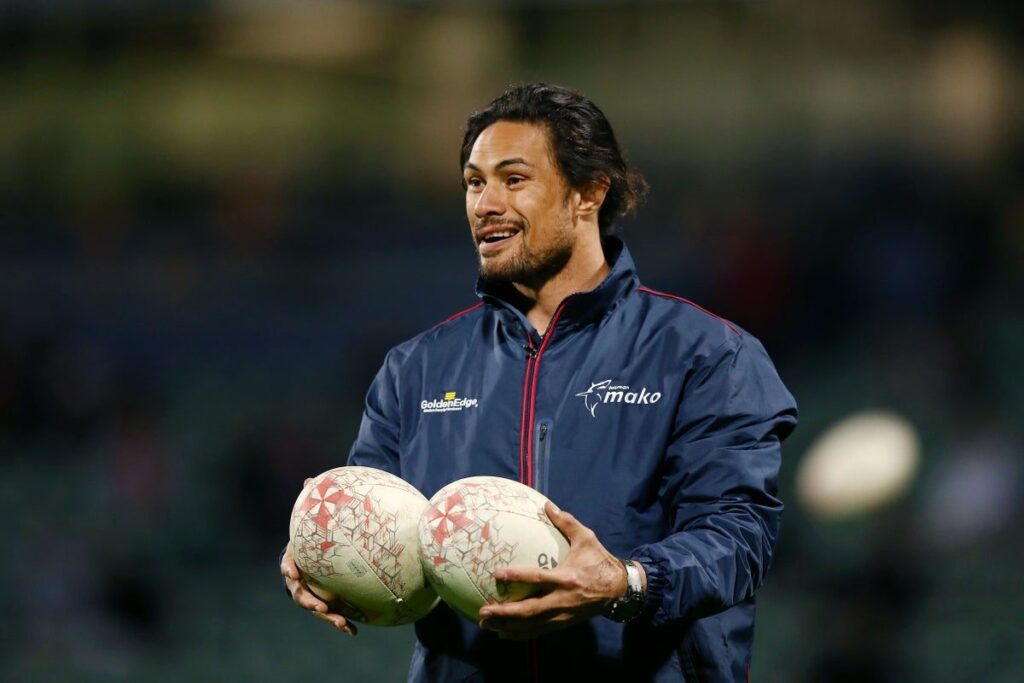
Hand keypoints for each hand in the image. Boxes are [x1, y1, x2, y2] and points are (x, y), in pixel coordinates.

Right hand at [281, 477, 357, 635]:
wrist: (325, 549)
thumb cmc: (319, 533)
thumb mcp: (316, 518)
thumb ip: (313, 503)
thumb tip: (310, 480)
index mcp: (297, 559)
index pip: (288, 564)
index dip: (290, 569)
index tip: (294, 573)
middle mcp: (302, 580)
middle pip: (300, 594)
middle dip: (309, 601)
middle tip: (321, 607)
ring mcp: (315, 593)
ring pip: (316, 608)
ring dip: (328, 617)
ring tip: (342, 624)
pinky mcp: (329, 602)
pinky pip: (333, 614)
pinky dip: (341, 623)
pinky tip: (353, 632)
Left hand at [477, 502, 626, 639]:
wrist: (618, 589)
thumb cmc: (599, 560)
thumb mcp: (586, 538)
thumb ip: (566, 522)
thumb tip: (547, 505)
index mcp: (566, 577)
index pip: (537, 578)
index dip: (517, 577)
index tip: (497, 574)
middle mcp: (562, 599)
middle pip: (530, 610)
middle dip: (505, 613)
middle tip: (483, 612)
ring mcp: (562, 614)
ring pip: (531, 625)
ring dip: (507, 627)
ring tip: (486, 625)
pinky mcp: (563, 622)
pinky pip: (539, 631)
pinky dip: (520, 634)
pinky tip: (504, 634)